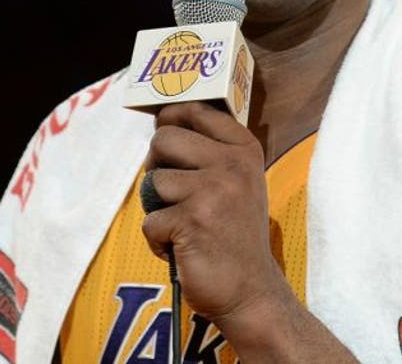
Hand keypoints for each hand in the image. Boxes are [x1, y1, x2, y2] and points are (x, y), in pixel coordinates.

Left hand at [140, 101, 292, 325]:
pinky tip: (183, 249)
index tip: (171, 145)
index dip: (172, 122)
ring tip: (183, 227)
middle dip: (157, 165)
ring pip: (152, 181)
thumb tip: (162, 125)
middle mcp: (231, 164)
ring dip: (158, 209)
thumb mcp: (237, 182)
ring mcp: (212, 191)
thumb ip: (209, 152)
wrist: (251, 290)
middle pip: (164, 138)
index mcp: (244, 150)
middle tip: (172, 192)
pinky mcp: (191, 221)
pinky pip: (149, 221)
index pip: (195, 110)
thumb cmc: (234, 234)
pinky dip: (158, 240)